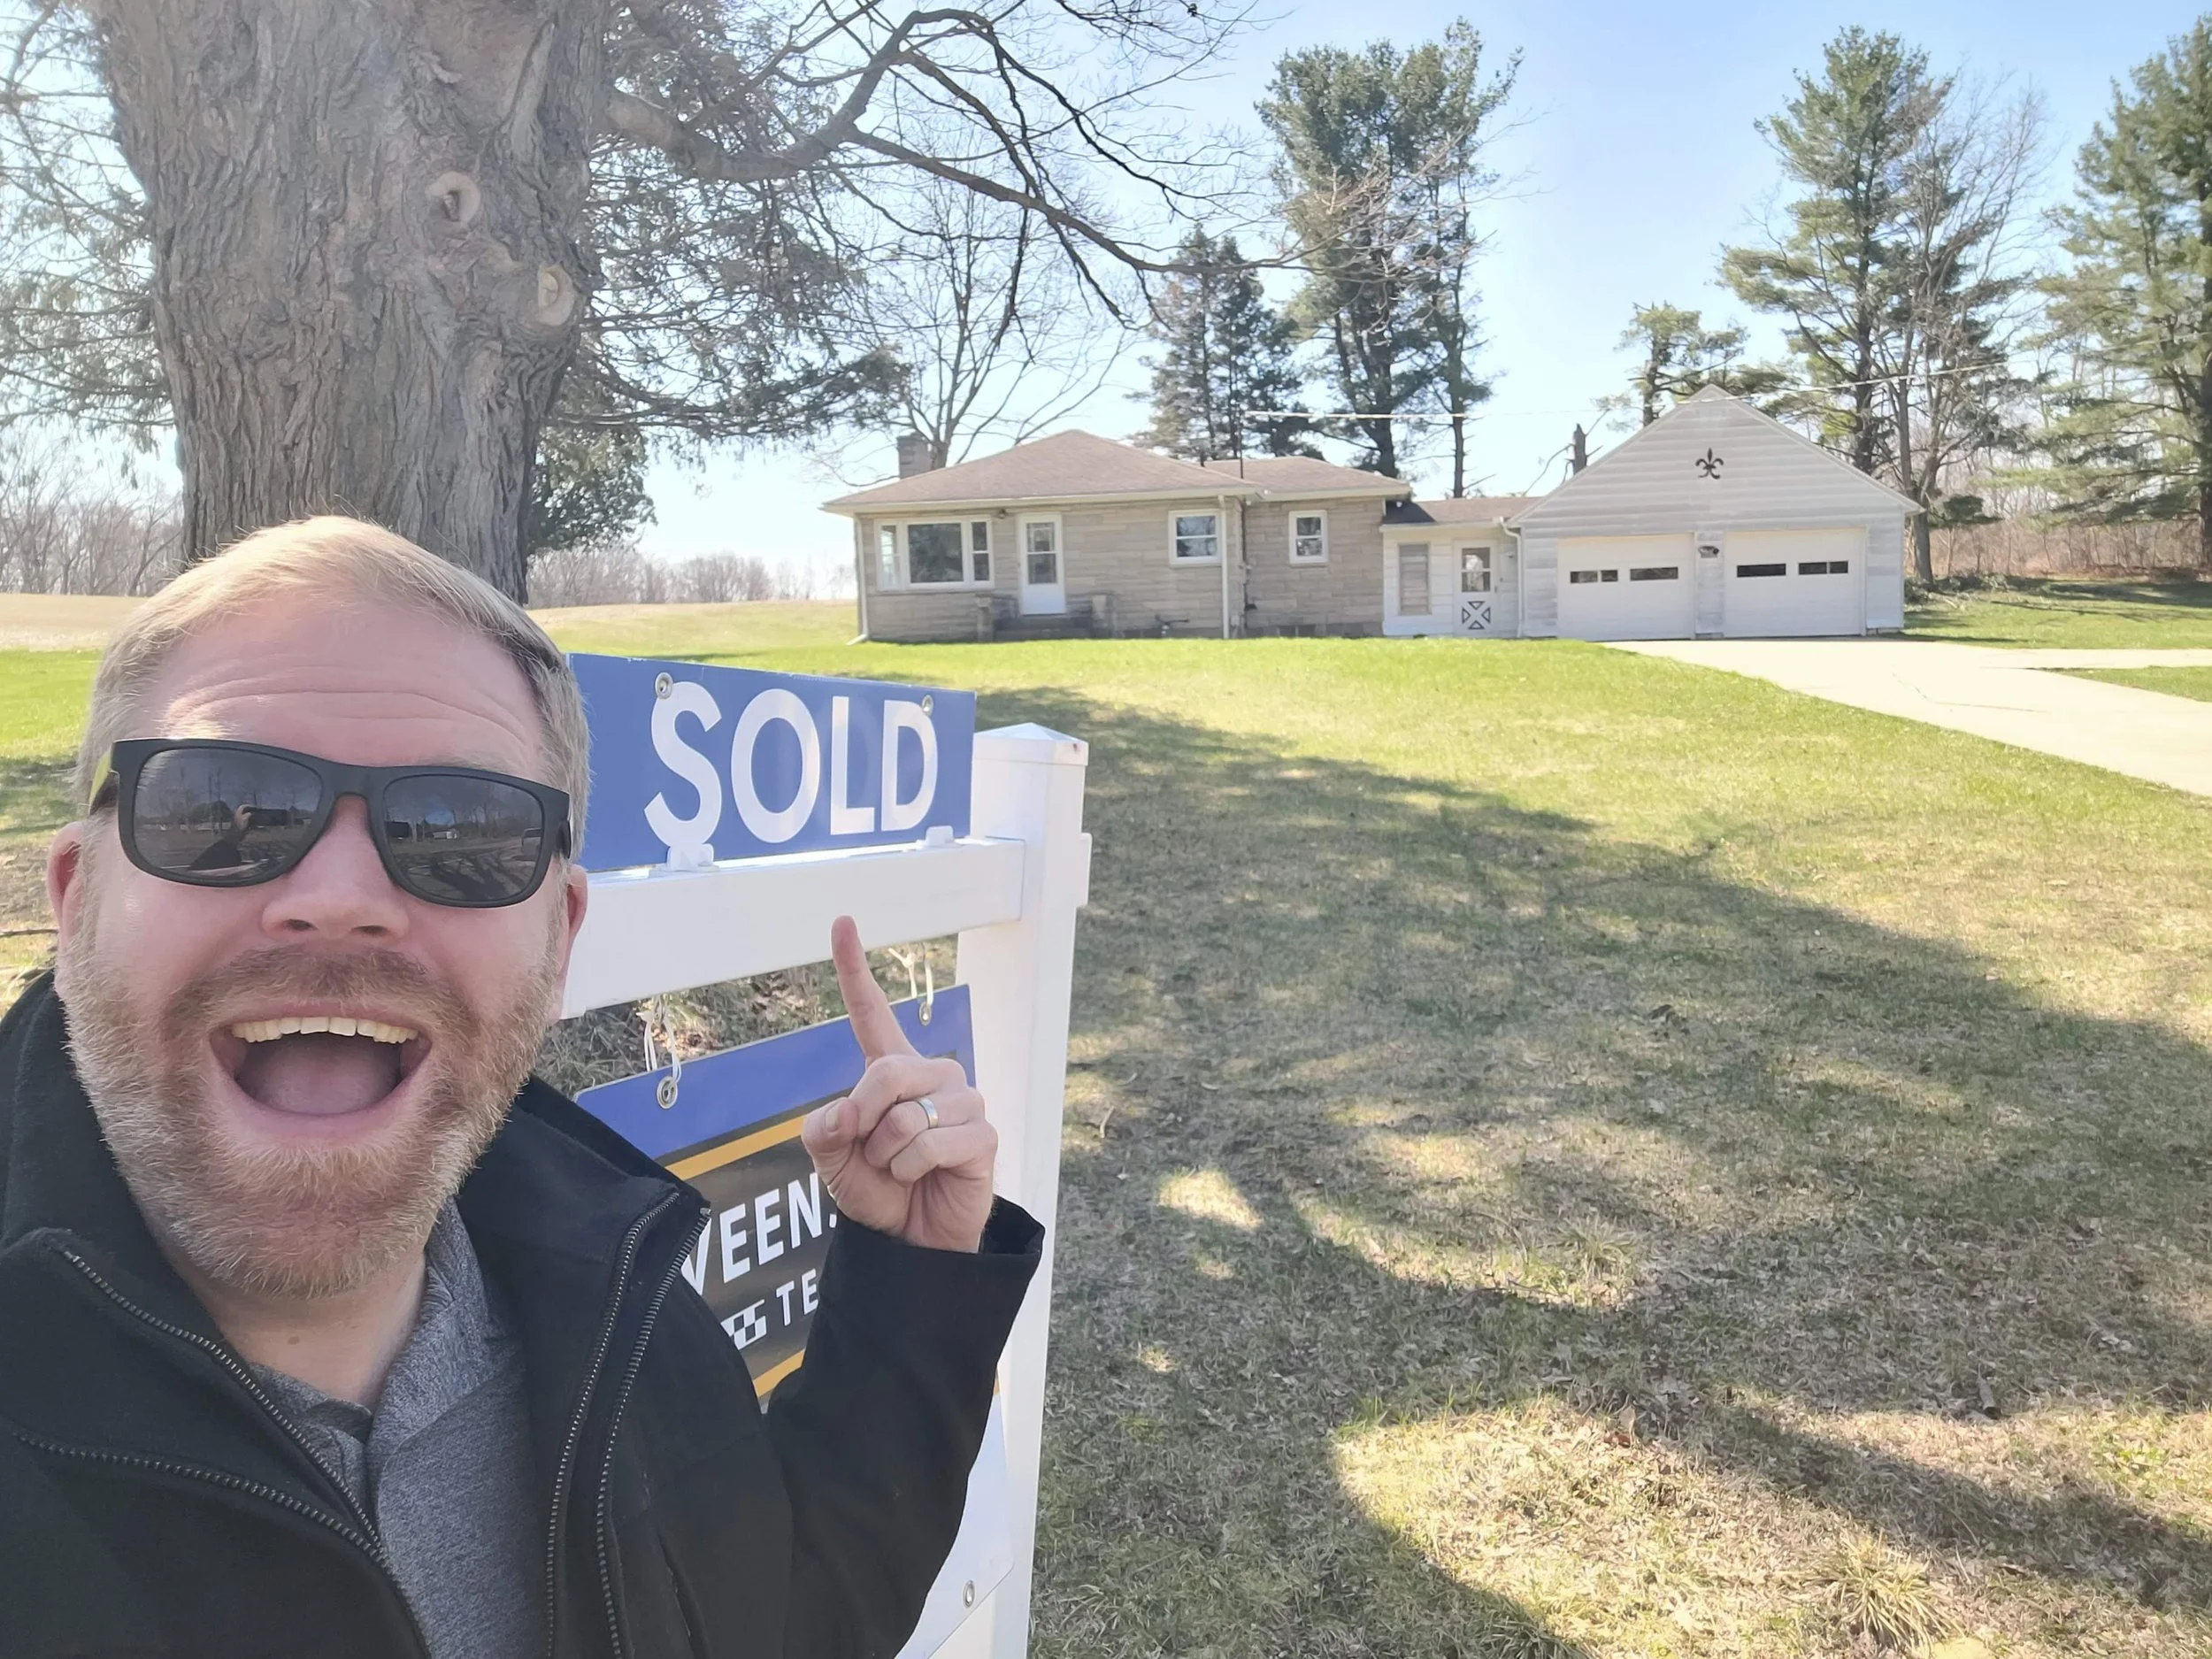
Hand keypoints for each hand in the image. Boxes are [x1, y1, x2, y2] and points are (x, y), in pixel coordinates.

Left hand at [800, 916, 996, 1251]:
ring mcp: (963, 1101)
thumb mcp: (832, 1159)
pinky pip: (931, 1142)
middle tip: (871, 1151)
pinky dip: (912, 1169)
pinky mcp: (983, 1134)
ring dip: (888, 1155)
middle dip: (865, 1119)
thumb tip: (848, 1112)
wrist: (913, 1241)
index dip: (854, 968)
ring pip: (907, 1114)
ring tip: (902, 1169)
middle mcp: (932, 1075)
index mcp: (892, 1070)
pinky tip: (924, 1178)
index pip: (871, 1012)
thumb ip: (824, 1129)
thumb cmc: (877, 1190)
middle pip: (885, 1072)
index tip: (841, 920)